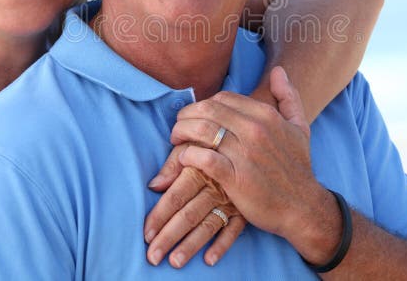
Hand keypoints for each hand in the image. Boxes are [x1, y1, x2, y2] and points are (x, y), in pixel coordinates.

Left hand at [144, 145, 246, 267]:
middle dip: (169, 236)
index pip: (176, 195)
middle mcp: (215, 186)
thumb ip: (174, 162)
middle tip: (153, 256)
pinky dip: (223, 244)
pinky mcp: (246, 208)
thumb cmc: (219, 144)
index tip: (146, 234)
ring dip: (191, 245)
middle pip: (189, 214)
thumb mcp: (198, 143)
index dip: (160, 215)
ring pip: (209, 225)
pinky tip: (209, 259)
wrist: (260, 147)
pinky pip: (235, 229)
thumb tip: (154, 185)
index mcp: (200, 168)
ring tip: (175, 261)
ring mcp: (232, 199)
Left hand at [172, 67, 324, 240]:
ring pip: (202, 130)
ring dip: (181, 132)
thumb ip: (288, 97)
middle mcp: (255, 130)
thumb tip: (278, 71)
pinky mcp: (236, 178)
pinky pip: (203, 158)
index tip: (196, 116)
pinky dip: (187, 155)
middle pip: (208, 109)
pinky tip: (184, 158)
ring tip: (176, 141)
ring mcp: (245, 154)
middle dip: (186, 116)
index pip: (222, 98)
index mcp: (266, 115)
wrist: (303, 207)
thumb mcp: (300, 128)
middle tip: (178, 127)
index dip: (204, 105)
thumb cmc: (298, 167)